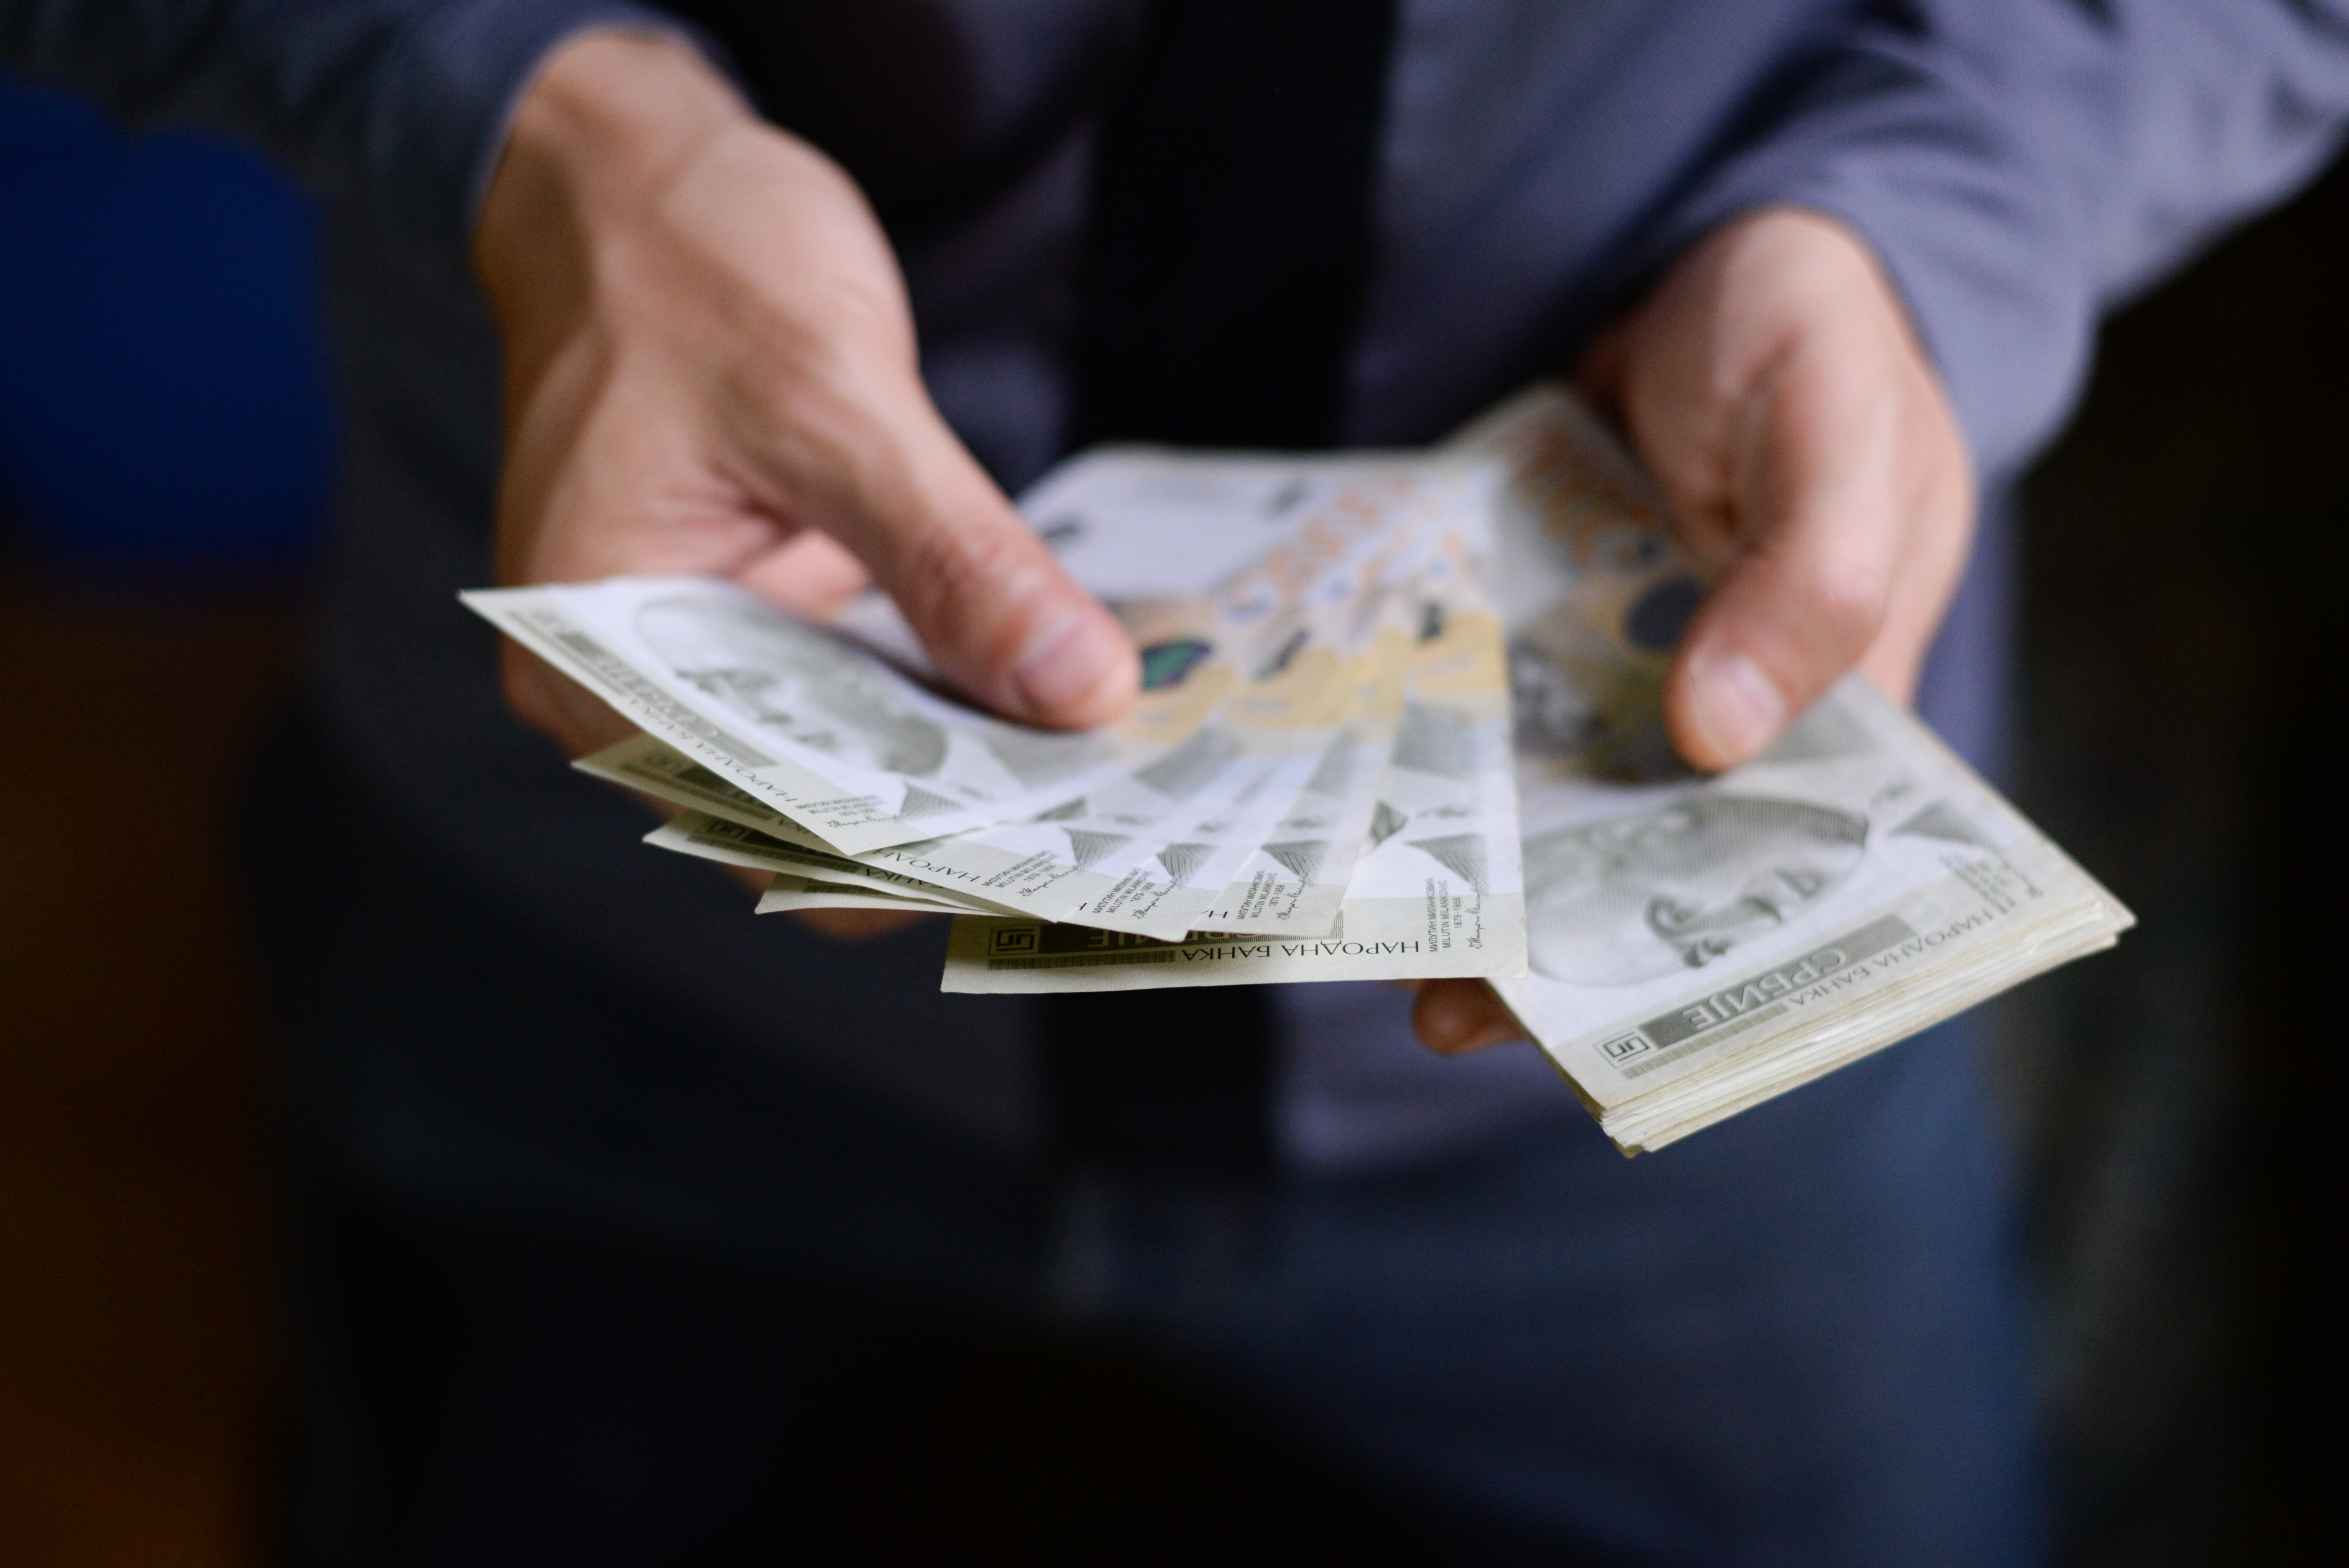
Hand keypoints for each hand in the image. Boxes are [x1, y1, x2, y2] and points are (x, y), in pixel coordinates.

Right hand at [474, 31, 1138, 939]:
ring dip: (962, 763)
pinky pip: (857, 689)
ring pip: (846, 758)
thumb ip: (954, 560)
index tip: (1049, 851)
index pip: (767, 820)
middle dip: (953, 816)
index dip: (911, 851)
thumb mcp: (832, 402)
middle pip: (810, 810)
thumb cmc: (688, 260)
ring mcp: (696, 653)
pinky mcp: (756, 617)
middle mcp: (629, 685)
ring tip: (1098, 772)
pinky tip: (1042, 689)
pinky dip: (943, 695)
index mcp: (596, 657)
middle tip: (1108, 819)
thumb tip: (1076, 691)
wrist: (629, 175)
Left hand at [1411, 206, 1975, 1053]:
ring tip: (1371, 938)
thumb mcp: (1839, 427)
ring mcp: (1627, 671)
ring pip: (1551, 800)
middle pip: (1645, 860)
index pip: (1780, 868)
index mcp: (1842, 704)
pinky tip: (1352, 807)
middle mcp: (1728, 712)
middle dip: (1550, 943)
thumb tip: (1715, 737)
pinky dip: (1428, 754)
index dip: (1696, 959)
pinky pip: (1487, 706)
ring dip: (1472, 868)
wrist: (1717, 261)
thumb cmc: (1816, 336)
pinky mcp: (1546, 623)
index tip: (1590, 1028)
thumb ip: (1811, 576)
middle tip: (1443, 1014)